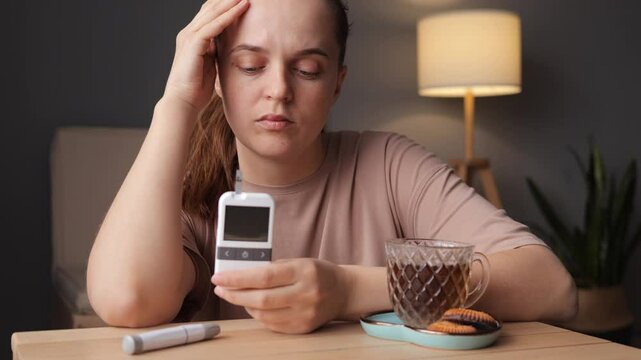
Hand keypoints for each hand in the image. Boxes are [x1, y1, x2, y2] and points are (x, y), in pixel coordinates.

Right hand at [163, 0, 249, 112]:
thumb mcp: (210, 64)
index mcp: (192, 38)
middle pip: (210, 8)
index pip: (210, 14)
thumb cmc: (197, 88)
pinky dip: (229, 15)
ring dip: (230, 1)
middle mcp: (188, 33)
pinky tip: (242, 7)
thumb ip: (216, 51)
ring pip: (213, 12)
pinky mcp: (194, 44)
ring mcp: (189, 37)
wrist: (184, 102)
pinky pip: (214, 25)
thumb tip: (228, 46)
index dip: (225, 4)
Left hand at [211, 259, 348, 333]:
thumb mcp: (298, 262)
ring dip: (244, 306)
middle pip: (261, 298)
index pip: (263, 276)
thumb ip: (272, 268)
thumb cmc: (317, 272)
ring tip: (236, 296)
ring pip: (264, 314)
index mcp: (303, 271)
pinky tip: (253, 307)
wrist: (344, 291)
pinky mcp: (303, 328)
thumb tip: (240, 275)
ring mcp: (305, 313)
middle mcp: (306, 293)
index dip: (237, 278)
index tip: (219, 278)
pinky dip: (258, 316)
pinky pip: (272, 325)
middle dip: (235, 294)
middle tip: (220, 289)